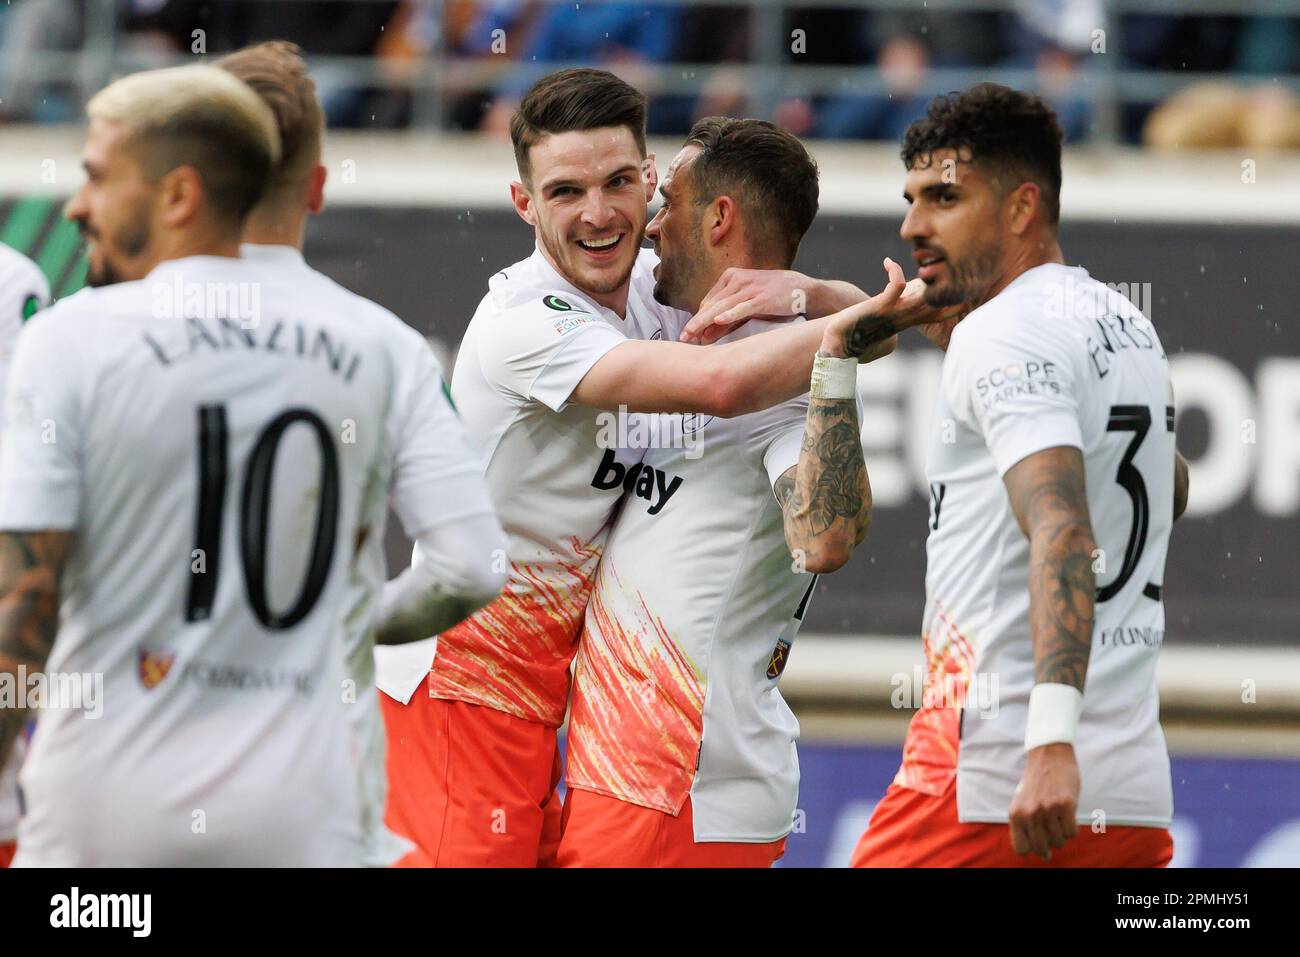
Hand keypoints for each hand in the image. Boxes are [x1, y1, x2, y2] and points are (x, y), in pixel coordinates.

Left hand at [680, 268, 811, 343]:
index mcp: (730, 277)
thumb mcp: (746, 306)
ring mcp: (749, 289)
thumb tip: (705, 335)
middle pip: (710, 304)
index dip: (697, 319)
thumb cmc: (772, 297)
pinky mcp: (761, 298)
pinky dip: (730, 314)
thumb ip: (726, 319)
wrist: (801, 289)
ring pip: (721, 307)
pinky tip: (719, 321)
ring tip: (693, 335)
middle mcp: (736, 280)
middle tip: (683, 338)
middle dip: (695, 323)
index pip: (708, 301)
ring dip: (705, 322)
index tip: (688, 335)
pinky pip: (742, 307)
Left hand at [819, 258, 961, 359]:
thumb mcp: (881, 323)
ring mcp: (893, 312)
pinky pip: (896, 285)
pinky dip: (895, 271)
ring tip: (921, 265)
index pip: (939, 312)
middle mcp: (904, 318)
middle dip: (947, 286)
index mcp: (906, 322)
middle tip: (942, 265)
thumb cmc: (854, 334)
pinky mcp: (880, 307)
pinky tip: (887, 263)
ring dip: (926, 279)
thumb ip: (892, 312)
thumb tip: (897, 299)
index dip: (952, 299)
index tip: (950, 280)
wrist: (837, 345)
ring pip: (924, 297)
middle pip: (939, 304)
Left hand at [1008, 742, 1080, 860]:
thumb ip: (1027, 828)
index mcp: (1015, 814)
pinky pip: (1072, 833)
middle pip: (1042, 848)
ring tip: (1060, 817)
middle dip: (1050, 843)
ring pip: (1059, 841)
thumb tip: (1044, 856)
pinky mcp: (1065, 805)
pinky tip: (1069, 814)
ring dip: (1062, 834)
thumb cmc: (1037, 783)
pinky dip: (1073, 828)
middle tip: (1054, 828)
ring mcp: (1047, 809)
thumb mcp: (1022, 803)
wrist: (1049, 756)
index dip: (1033, 849)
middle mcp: (1029, 813)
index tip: (1041, 842)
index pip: (1021, 849)